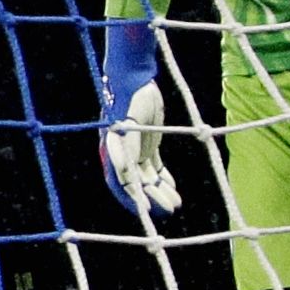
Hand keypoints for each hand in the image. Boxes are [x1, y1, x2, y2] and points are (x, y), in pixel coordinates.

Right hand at [97, 19, 179, 220]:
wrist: (132, 79)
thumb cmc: (127, 99)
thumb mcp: (126, 122)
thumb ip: (124, 144)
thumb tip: (122, 169)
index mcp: (112, 151)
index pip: (121, 182)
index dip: (132, 197)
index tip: (147, 210)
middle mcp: (121, 154)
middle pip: (137, 183)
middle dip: (154, 198)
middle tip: (172, 209)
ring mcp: (134, 149)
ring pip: (147, 176)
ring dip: (161, 190)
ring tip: (177, 203)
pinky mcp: (146, 143)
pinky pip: (154, 165)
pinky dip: (163, 176)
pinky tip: (173, 186)